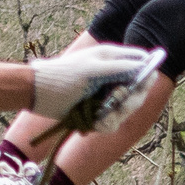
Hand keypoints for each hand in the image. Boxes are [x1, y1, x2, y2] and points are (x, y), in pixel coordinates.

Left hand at [30, 44, 166, 131]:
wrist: (37, 92)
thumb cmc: (64, 76)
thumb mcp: (93, 69)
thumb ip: (120, 66)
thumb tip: (144, 63)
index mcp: (112, 60)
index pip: (141, 65)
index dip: (146, 76)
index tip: (142, 86)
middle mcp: (112, 78)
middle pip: (137, 93)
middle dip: (128, 102)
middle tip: (116, 102)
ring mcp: (106, 96)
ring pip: (125, 111)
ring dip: (114, 116)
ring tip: (99, 115)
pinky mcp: (98, 112)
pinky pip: (111, 122)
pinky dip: (103, 124)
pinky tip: (93, 122)